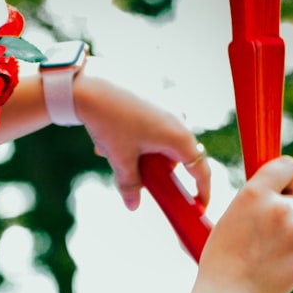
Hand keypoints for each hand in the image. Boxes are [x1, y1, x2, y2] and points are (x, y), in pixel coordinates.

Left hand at [73, 58, 210, 210]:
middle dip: (156, 170)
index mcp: (179, 136)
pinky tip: (108, 138)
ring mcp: (167, 105)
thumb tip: (132, 205)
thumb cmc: (110, 121)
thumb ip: (130, 185)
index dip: (203, 191)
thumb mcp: (120, 159)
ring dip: (140, 153)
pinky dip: (135, 136)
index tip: (199, 206)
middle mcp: (179, 119)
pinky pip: (151, 124)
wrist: (89, 86)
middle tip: (135, 176)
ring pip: (160, 141)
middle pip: (176, 156)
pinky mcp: (153, 97)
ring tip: (111, 152)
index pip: (200, 170)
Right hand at [196, 156, 292, 292]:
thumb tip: (281, 197)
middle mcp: (279, 207)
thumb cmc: (221, 259)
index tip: (281, 190)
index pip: (286, 166)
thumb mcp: (230, 217)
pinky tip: (273, 267)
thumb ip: (257, 202)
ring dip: (290, 238)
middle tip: (261, 238)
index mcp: (254, 193)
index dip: (285, 179)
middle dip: (285, 216)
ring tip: (264, 256)